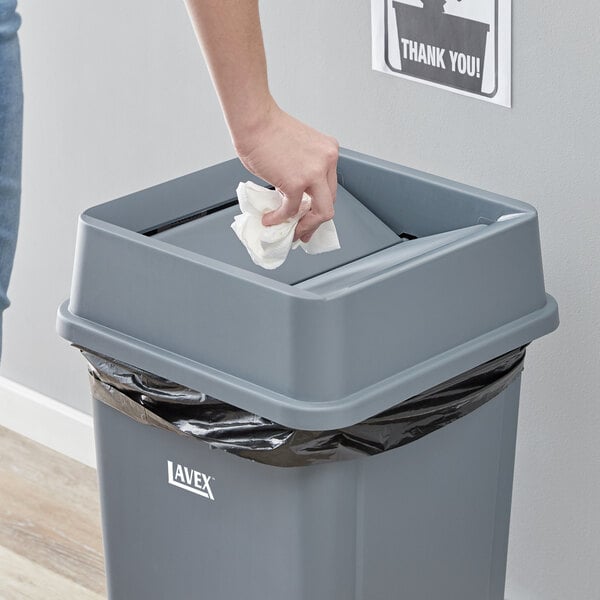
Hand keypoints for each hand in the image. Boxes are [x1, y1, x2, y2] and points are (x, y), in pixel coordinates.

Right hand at [233, 102, 338, 241]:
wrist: (254, 121)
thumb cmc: (267, 130)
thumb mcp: (297, 150)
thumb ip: (301, 172)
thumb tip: (291, 197)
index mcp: (328, 152)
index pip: (330, 187)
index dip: (320, 204)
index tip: (310, 215)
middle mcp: (327, 161)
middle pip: (330, 202)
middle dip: (316, 221)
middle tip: (304, 231)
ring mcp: (314, 173)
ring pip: (321, 213)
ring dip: (306, 227)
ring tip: (292, 233)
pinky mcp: (296, 183)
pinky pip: (291, 210)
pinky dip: (280, 218)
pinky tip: (271, 219)